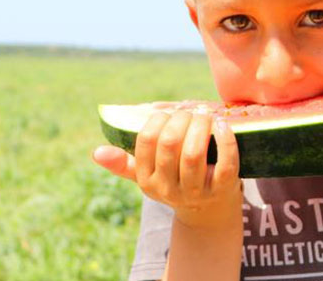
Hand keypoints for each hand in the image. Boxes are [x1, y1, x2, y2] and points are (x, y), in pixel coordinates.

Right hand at [92, 111, 242, 228]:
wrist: (208, 210)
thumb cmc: (174, 180)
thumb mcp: (147, 175)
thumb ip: (123, 163)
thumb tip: (96, 152)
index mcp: (147, 180)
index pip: (146, 142)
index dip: (157, 120)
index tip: (168, 114)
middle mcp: (169, 189)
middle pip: (170, 144)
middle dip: (180, 120)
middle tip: (190, 112)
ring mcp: (196, 191)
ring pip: (194, 153)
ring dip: (200, 125)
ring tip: (205, 115)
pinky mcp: (222, 189)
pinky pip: (225, 163)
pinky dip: (225, 140)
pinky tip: (223, 125)